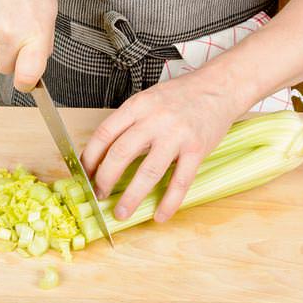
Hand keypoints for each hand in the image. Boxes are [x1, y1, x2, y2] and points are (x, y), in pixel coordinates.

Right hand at [0, 0, 56, 91]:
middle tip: (17, 30)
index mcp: (34, 33)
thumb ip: (43, 44)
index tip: (27, 83)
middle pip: (4, 67)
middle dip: (11, 55)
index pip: (27, 76)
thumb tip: (35, 68)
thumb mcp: (49, 11)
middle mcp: (9, 34)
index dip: (26, 83)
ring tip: (6, 9)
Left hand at [80, 70, 251, 222]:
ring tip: (122, 213)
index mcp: (138, 106)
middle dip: (105, 179)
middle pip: (121, 153)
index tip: (84, 174)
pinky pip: (180, 181)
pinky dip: (169, 202)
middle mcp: (155, 119)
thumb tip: (103, 154)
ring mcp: (177, 135)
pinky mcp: (197, 149)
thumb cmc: (180, 96)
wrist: (218, 87)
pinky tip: (160, 215)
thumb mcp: (148, 100)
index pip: (104, 134)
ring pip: (149, 172)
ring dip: (132, 196)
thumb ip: (129, 123)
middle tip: (98, 196)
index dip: (90, 157)